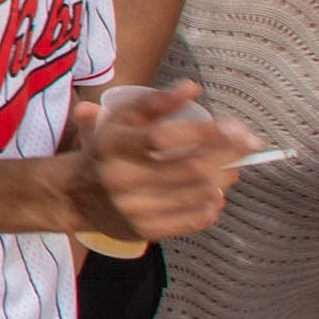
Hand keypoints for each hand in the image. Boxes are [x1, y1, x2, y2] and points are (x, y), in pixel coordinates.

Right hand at [78, 81, 255, 242]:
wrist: (72, 195)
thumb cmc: (105, 150)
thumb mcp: (120, 120)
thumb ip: (155, 103)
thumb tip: (192, 88)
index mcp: (113, 145)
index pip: (165, 138)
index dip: (205, 133)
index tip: (236, 128)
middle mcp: (121, 178)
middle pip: (190, 168)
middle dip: (227, 155)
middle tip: (246, 147)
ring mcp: (133, 207)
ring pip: (197, 194)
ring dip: (223, 178)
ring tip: (230, 168)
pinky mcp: (144, 230)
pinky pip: (193, 219)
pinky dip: (212, 205)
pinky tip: (213, 193)